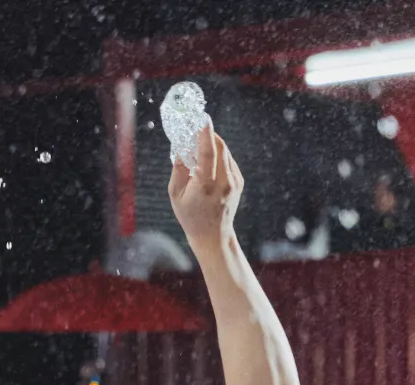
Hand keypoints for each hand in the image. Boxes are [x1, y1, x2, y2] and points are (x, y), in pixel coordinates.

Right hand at [168, 127, 243, 246]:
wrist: (213, 235)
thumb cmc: (190, 215)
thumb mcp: (175, 193)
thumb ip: (178, 167)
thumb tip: (182, 145)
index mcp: (206, 185)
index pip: (208, 152)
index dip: (205, 133)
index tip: (202, 118)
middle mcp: (224, 182)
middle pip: (219, 147)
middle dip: (207, 134)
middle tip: (195, 127)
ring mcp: (234, 182)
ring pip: (224, 151)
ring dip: (212, 144)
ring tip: (197, 145)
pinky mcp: (239, 182)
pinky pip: (228, 160)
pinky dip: (217, 155)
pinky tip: (207, 162)